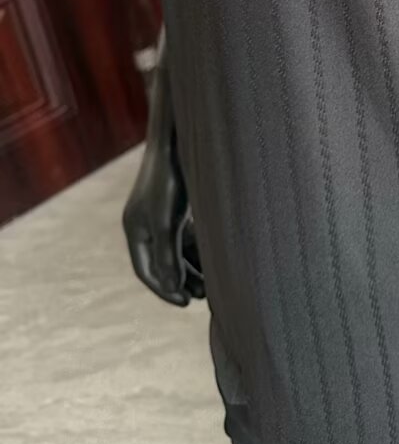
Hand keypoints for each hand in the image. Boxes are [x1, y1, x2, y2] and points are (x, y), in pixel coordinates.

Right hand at [122, 62, 204, 305]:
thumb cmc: (170, 180)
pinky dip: (199, 248)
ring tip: (213, 283)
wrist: (180, 140)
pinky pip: (188, 235)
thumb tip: (171, 287)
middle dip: (181, 280)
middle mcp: (146, 223)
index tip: (185, 302)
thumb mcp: (167, 222)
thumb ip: (167, 256)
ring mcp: (163, 213)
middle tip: (203, 297)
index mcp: (135, 229)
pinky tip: (218, 257)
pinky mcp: (180, 204)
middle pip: (163, 263)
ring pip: (177, 250)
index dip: (164, 289)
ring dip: (193, 267)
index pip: (146, 270)